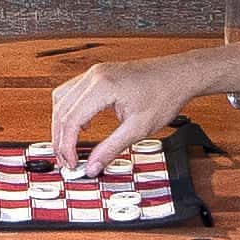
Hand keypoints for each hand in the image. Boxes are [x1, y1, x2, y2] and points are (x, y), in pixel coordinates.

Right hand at [38, 54, 208, 167]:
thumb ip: (111, 149)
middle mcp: (94, 76)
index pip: (70, 120)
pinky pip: (73, 92)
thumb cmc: (165, 94)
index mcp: (102, 86)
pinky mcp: (100, 74)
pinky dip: (71, 110)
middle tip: (67, 160)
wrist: (179, 75)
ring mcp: (95, 72)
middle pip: (61, 110)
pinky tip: (81, 125)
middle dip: (60, 138)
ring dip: (62, 124)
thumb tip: (93, 166)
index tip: (72, 163)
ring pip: (62, 99)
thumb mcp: (138, 128)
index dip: (67, 146)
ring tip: (69, 146)